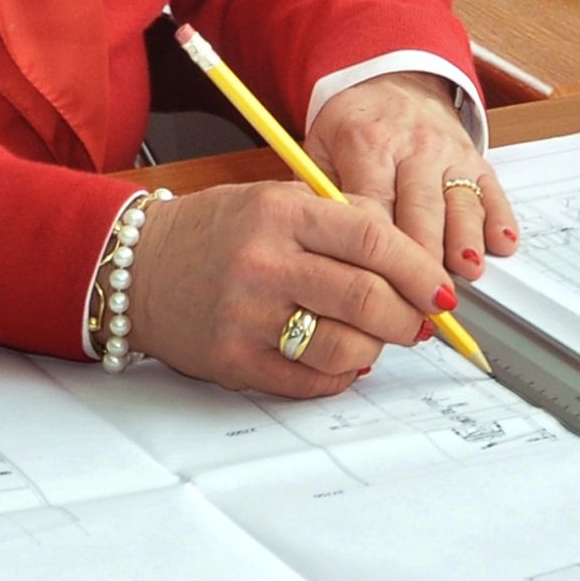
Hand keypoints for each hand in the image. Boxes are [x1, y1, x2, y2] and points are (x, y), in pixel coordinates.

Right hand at [126, 180, 452, 399]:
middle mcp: (264, 263)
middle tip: (419, 322)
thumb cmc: (213, 232)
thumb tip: (410, 254)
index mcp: (280, 212)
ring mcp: (248, 317)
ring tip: (374, 339)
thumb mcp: (275, 199)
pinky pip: (310, 381)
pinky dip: (340, 375)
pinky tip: (339, 359)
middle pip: (367, 299)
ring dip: (376, 349)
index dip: (420, 270)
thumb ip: (341, 217)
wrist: (137, 268)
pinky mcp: (234, 361)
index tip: (442, 290)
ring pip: (345, 347)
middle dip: (409, 318)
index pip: (373, 240)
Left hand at [310, 71, 519, 283]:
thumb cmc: (352, 127)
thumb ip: (318, 197)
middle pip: (422, 209)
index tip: (377, 287)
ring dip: (466, 240)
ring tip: (468, 272)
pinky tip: (502, 244)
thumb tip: (317, 253)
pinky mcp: (475, 158)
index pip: (374, 205)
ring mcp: (449, 153)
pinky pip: (492, 190)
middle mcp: (413, 147)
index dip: (377, 250)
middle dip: (424, 257)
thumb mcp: (320, 150)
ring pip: (461, 202)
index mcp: (367, 144)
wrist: (389, 81)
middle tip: (423, 299)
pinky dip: (499, 219)